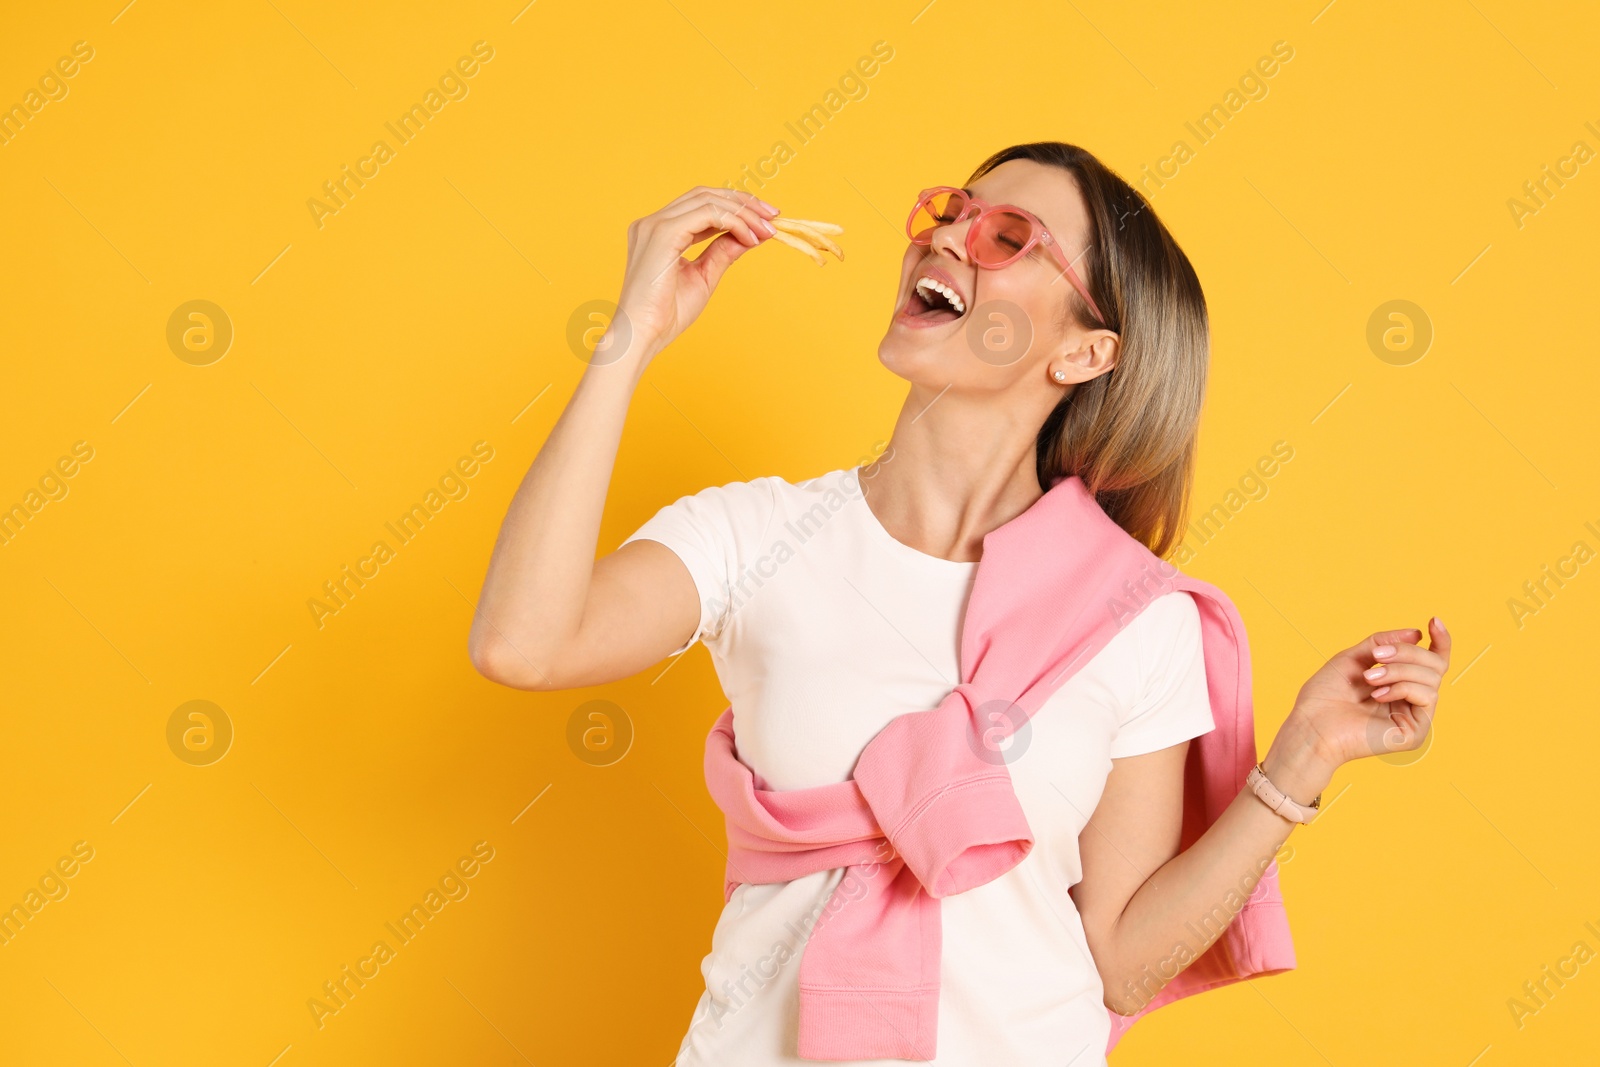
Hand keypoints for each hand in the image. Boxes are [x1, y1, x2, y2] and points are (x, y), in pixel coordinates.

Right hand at [606, 186, 779, 364]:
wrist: (643, 335)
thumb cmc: (666, 315)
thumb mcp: (703, 277)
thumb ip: (722, 252)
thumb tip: (750, 235)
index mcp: (658, 232)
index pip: (700, 204)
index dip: (735, 206)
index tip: (764, 219)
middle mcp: (653, 222)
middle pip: (705, 194)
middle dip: (743, 202)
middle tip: (773, 216)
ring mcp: (656, 225)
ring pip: (708, 200)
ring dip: (743, 212)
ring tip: (766, 230)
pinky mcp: (663, 233)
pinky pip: (708, 214)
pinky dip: (734, 222)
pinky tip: (750, 238)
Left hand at [1284, 618, 1451, 770]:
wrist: (1311, 726)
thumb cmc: (1325, 697)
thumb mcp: (1353, 659)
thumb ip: (1382, 644)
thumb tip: (1417, 633)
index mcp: (1399, 685)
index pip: (1432, 662)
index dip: (1440, 640)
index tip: (1433, 620)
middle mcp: (1411, 701)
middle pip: (1434, 664)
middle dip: (1407, 652)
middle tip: (1376, 656)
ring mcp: (1415, 717)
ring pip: (1432, 677)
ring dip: (1398, 670)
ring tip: (1369, 678)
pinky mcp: (1416, 732)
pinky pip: (1427, 696)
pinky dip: (1401, 687)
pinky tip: (1377, 695)